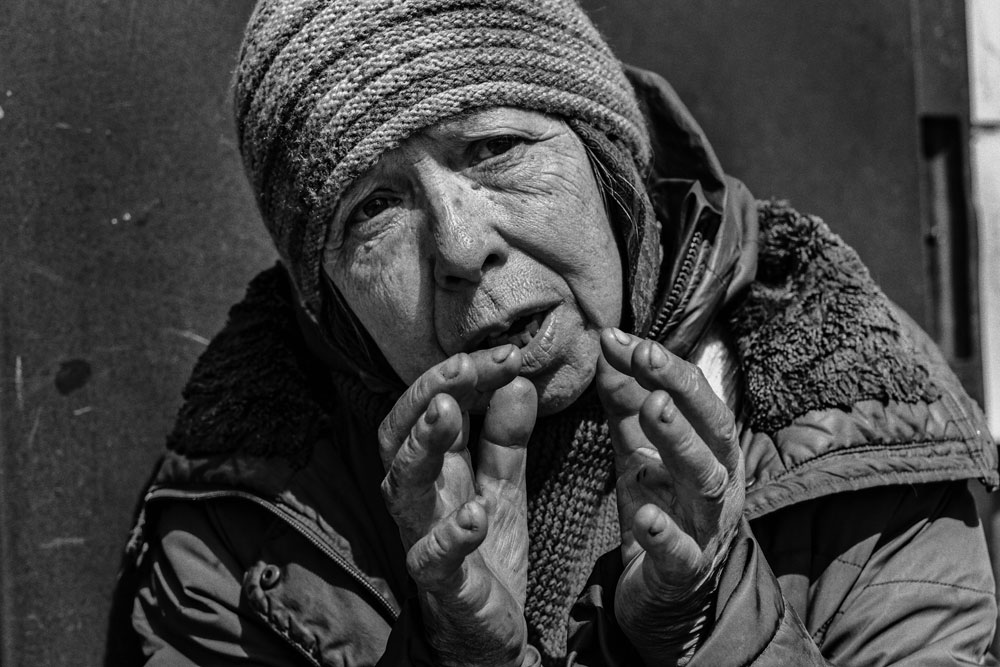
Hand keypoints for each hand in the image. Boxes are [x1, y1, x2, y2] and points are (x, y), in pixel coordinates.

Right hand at [378, 345, 539, 666]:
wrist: (488, 631)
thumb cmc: (485, 552)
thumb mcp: (503, 485)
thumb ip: (506, 437)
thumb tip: (517, 380)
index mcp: (435, 470)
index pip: (433, 408)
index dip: (462, 376)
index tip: (507, 352)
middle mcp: (419, 498)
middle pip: (400, 437)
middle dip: (427, 395)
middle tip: (465, 366)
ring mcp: (424, 539)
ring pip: (403, 488)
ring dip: (422, 447)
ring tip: (447, 412)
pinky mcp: (444, 584)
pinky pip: (432, 560)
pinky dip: (450, 536)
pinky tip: (474, 514)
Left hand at [596, 328, 743, 663]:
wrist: (668, 598)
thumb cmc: (660, 511)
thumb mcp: (639, 451)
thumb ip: (626, 404)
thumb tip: (607, 345)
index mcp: (712, 450)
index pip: (695, 397)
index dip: (662, 366)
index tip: (620, 338)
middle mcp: (720, 483)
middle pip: (713, 429)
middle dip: (681, 389)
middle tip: (646, 355)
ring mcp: (708, 528)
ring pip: (706, 481)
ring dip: (680, 442)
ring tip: (654, 409)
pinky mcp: (687, 570)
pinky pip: (681, 550)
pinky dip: (664, 532)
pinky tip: (644, 513)